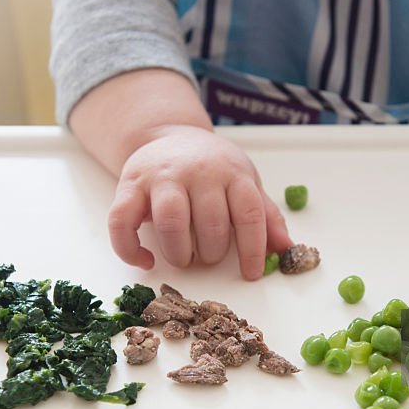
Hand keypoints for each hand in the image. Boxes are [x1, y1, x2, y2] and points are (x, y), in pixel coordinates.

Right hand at [107, 125, 292, 279]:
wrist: (169, 135)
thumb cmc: (213, 167)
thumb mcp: (245, 182)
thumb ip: (265, 215)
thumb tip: (287, 249)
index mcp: (232, 172)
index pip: (248, 213)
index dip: (252, 248)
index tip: (251, 273)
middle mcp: (198, 171)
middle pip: (210, 221)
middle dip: (212, 252)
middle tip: (209, 258)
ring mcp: (161, 177)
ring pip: (171, 221)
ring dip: (179, 252)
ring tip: (184, 258)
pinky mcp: (129, 185)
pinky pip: (122, 221)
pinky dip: (131, 249)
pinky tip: (146, 260)